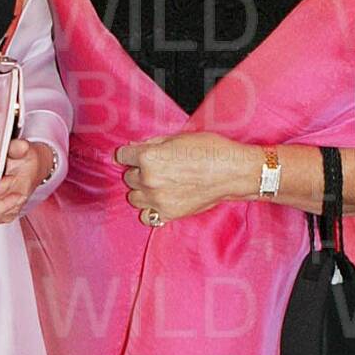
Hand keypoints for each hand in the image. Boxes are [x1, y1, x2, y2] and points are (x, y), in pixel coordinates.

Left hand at [115, 133, 254, 225]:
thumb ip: (153, 143)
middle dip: (139, 171)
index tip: (136, 155)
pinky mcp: (168, 214)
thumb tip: (134, 148)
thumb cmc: (210, 150)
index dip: (130, 154)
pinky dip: (151, 209)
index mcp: (149, 157)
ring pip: (134, 197)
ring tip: (159, 185)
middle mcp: (149, 179)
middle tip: (157, 168)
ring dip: (143, 191)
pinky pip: (146, 216)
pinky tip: (161, 201)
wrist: (233, 172)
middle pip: (129, 177)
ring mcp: (158, 199)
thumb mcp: (178, 138)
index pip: (122, 156)